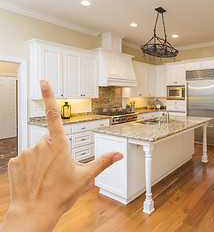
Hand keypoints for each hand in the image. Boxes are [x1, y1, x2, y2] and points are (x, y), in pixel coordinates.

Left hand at [0, 80, 122, 231]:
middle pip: (50, 139)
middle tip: (59, 169)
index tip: (43, 82)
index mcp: (58, 146)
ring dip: (43, 159)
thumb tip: (118, 154)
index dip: (49, 96)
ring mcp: (25, 154)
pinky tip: (36, 178)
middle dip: (55, 150)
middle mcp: (40, 146)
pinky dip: (31, 166)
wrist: (34, 212)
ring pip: (37, 149)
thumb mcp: (85, 177)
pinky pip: (25, 159)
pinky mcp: (14, 162)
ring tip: (48, 177)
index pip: (54, 115)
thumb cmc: (58, 195)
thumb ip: (102, 162)